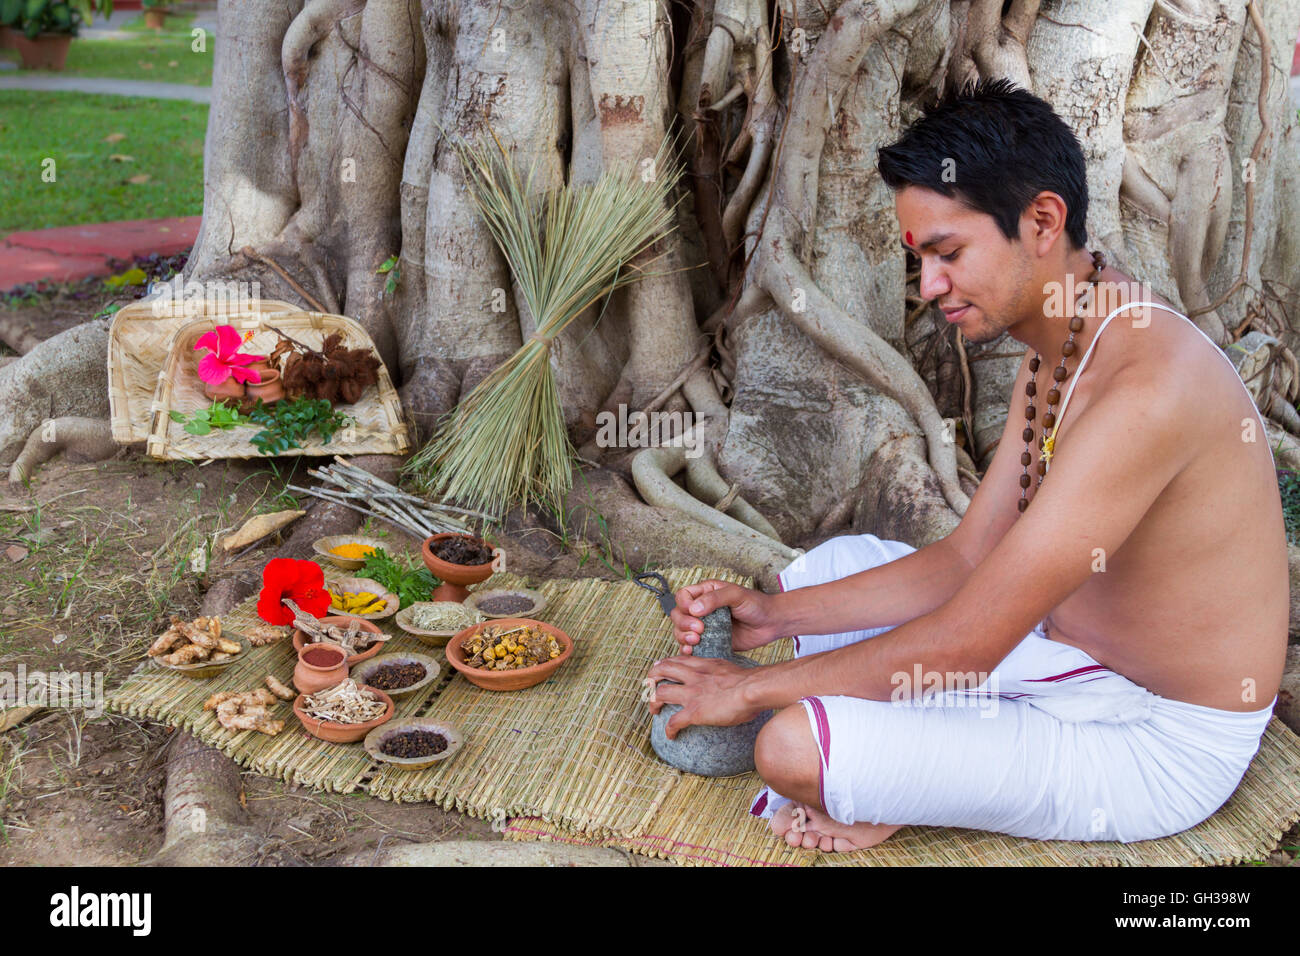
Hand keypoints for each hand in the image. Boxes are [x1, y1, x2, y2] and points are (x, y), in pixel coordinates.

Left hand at [645, 655, 760, 738]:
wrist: (753, 689)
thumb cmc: (750, 682)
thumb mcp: (730, 669)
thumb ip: (722, 673)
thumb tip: (728, 681)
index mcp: (702, 665)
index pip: (676, 659)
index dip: (664, 664)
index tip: (660, 668)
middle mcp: (692, 676)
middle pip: (660, 670)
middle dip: (651, 679)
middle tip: (650, 688)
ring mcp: (691, 694)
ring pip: (660, 693)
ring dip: (653, 703)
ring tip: (654, 711)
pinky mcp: (694, 712)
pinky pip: (673, 722)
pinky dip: (669, 730)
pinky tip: (671, 736)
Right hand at [669, 580, 778, 655]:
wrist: (771, 623)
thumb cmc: (756, 604)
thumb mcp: (736, 594)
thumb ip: (715, 599)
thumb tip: (694, 609)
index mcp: (706, 593)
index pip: (683, 596)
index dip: (684, 605)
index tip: (695, 613)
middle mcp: (702, 609)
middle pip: (678, 615)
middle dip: (683, 624)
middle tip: (700, 629)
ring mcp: (705, 627)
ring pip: (681, 632)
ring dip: (683, 637)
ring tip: (696, 640)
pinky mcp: (710, 642)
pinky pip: (692, 646)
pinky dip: (687, 649)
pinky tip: (691, 651)